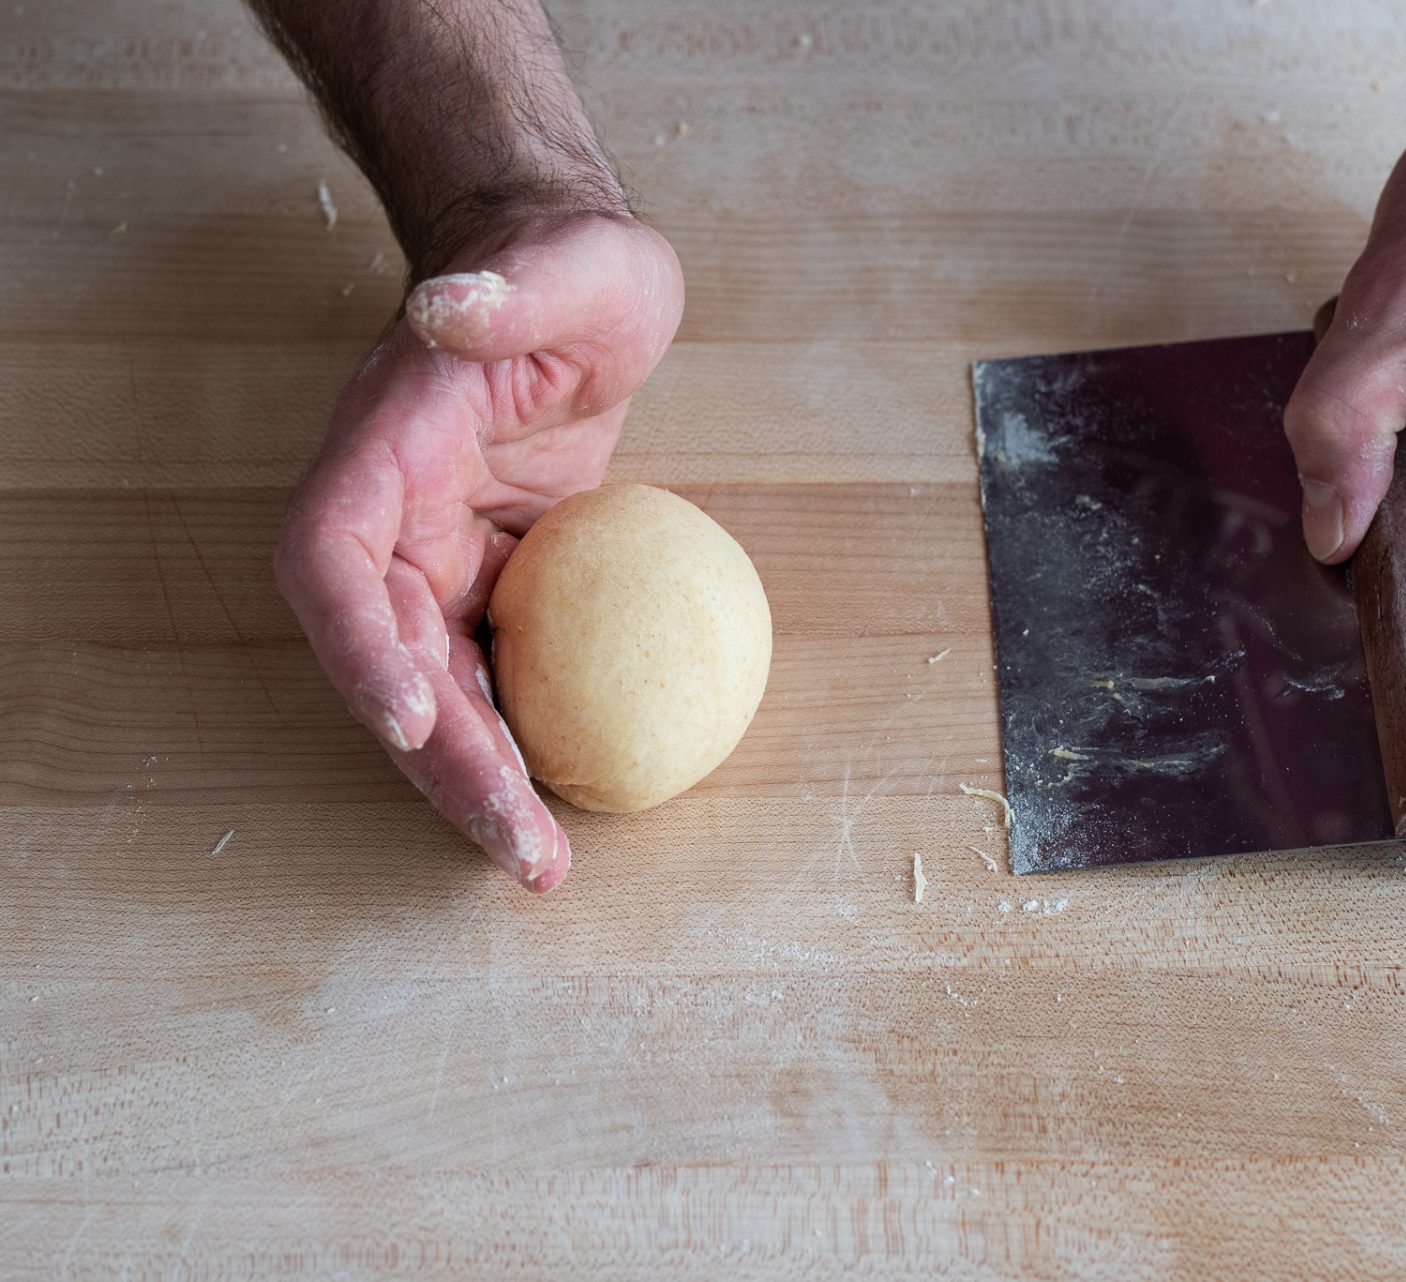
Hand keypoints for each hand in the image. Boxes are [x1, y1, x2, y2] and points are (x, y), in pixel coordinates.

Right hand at [274, 211, 683, 890]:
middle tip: (519, 846)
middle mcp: (392, 515)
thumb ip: (513, 292)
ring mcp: (438, 554)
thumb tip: (448, 308)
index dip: (360, 648)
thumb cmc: (566, 266)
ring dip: (480, 776)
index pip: (334, 560)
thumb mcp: (570, 263)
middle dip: (444, 762)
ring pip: (437, 688)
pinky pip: (491, 672)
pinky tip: (564, 794)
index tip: (414, 721)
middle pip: (389, 661)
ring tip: (540, 855)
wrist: (569, 281)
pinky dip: (519, 734)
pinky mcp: (493, 576)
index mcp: (385, 447)